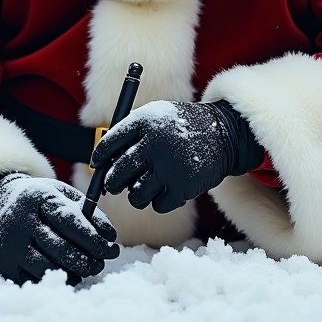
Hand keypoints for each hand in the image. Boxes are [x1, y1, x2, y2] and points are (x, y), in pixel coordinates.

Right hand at [0, 173, 118, 284]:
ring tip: (86, 268)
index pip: (70, 221)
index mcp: (38, 198)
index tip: (112, 249)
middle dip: (87, 260)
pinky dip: (55, 280)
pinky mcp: (5, 265)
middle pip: (61, 248)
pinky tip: (67, 273)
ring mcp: (10, 245)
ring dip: (74, 273)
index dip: (94, 239)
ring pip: (48, 268)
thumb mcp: (61, 195)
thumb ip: (87, 212)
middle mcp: (21, 221)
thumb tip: (110, 237)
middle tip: (101, 263)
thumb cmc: (39, 201)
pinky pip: (35, 280)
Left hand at [90, 100, 263, 213]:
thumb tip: (100, 163)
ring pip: (136, 196)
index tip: (99, 166)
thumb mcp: (154, 116)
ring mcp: (168, 166)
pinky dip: (161, 200)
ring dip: (138, 195)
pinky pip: (158, 205)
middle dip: (112, 184)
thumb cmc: (179, 127)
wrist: (221, 133)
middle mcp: (154, 144)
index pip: (108, 146)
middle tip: (115, 185)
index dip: (100, 160)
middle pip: (117, 176)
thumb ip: (128, 134)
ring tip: (148, 184)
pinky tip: (169, 187)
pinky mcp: (183, 186)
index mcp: (144, 122)